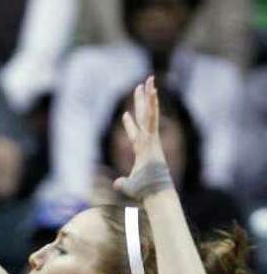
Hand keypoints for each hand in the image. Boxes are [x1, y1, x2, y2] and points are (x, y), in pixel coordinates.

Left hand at [113, 76, 173, 198]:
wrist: (156, 192)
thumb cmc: (146, 192)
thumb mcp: (129, 186)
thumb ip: (123, 183)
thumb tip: (117, 184)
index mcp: (142, 151)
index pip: (134, 135)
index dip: (129, 125)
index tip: (124, 115)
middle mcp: (147, 142)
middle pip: (143, 118)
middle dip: (141, 103)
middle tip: (139, 86)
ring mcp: (151, 139)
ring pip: (149, 114)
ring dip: (149, 97)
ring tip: (148, 80)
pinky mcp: (153, 139)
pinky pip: (153, 119)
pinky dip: (153, 106)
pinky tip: (152, 91)